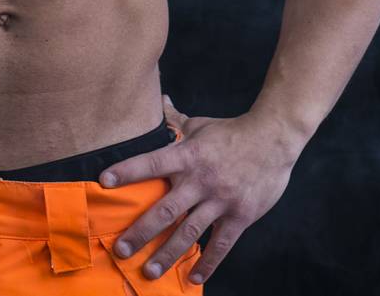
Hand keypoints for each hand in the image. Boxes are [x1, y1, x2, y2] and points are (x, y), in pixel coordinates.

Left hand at [100, 95, 298, 286]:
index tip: (104, 182)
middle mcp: (202, 179)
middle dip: (142, 232)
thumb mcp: (201, 124)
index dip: (129, 170)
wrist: (274, 138)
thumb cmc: (232, 132)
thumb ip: (176, 120)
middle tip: (121, 250)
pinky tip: (193, 278)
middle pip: (166, 209)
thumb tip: (160, 101)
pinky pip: (221, 245)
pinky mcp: (240, 215)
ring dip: (167, 254)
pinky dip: (207, 263)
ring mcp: (221, 200)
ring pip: (189, 232)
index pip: (153, 162)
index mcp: (189, 155)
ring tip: (149, 272)